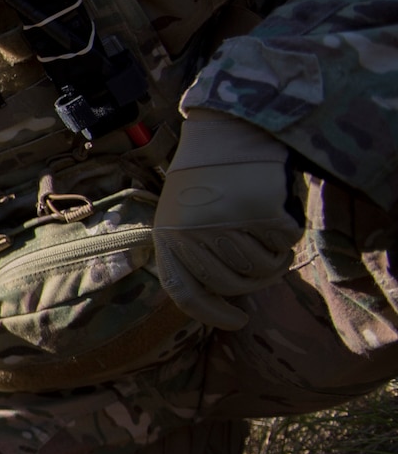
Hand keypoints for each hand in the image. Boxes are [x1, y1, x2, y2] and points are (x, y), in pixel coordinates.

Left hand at [153, 110, 300, 330]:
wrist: (226, 130)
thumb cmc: (205, 178)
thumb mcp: (178, 216)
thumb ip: (188, 254)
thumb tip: (215, 298)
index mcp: (167, 238)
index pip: (184, 292)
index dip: (212, 313)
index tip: (238, 322)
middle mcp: (190, 234)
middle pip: (232, 284)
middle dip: (256, 282)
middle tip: (270, 266)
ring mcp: (224, 223)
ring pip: (260, 268)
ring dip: (274, 259)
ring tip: (270, 237)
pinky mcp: (257, 210)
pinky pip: (283, 243)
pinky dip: (286, 235)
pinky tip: (277, 213)